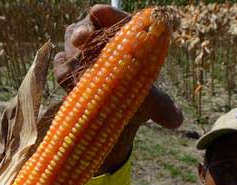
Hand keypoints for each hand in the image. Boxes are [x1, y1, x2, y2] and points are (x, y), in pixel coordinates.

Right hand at [53, 4, 183, 173]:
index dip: (108, 15)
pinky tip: (74, 85)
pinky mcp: (66, 70)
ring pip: (70, 47)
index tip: (98, 12)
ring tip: (81, 70)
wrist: (117, 119)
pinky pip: (60, 66)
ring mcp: (81, 55)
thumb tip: (176, 121)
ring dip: (73, 57)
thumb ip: (163, 107)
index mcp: (125, 38)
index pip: (115, 18)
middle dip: (82, 31)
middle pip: (85, 28)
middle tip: (82, 38)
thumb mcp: (152, 103)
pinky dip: (66, 73)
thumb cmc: (138, 100)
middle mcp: (100, 41)